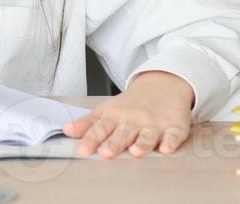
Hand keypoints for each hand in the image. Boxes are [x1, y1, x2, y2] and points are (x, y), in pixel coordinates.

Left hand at [63, 70, 193, 158]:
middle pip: (123, 134)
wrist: (162, 85)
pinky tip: (166, 148)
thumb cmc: (131, 104)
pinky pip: (173, 136)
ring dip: (141, 143)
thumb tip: (66, 130)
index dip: (91, 139)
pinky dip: (171, 142)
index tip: (82, 149)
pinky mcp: (174, 127)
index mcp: (116, 117)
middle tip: (105, 153)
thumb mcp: (107, 110)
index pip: (101, 128)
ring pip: (147, 135)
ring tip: (135, 151)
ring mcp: (154, 124)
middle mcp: (134, 121)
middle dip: (114, 143)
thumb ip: (88, 123)